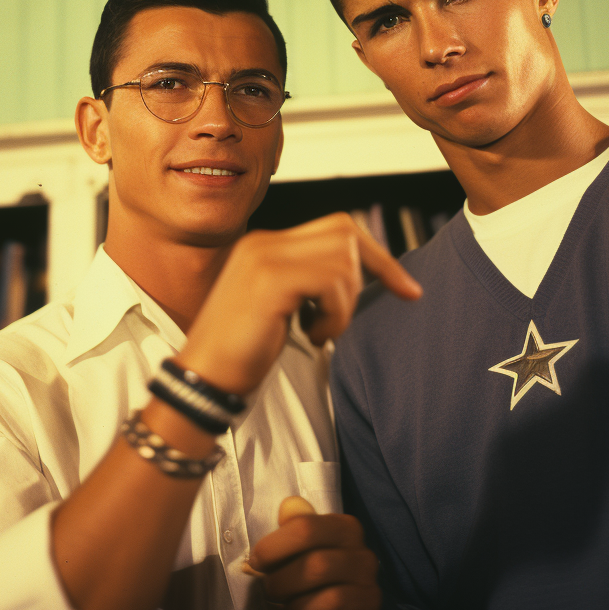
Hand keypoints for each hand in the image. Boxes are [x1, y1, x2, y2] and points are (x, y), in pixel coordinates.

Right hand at [178, 212, 420, 395]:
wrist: (201, 381)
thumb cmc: (242, 354)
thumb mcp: (282, 308)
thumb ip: (309, 284)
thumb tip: (357, 274)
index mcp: (266, 246)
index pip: (338, 228)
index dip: (377, 255)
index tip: (407, 289)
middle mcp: (264, 242)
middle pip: (346, 231)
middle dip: (374, 270)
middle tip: (361, 312)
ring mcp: (264, 256)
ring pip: (343, 258)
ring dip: (345, 303)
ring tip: (319, 331)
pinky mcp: (269, 279)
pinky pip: (331, 281)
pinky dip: (335, 314)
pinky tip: (311, 337)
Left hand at [247, 497, 380, 609]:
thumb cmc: (317, 577)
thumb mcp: (303, 550)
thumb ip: (295, 526)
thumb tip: (287, 506)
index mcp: (344, 526)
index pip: (306, 527)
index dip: (274, 545)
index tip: (256, 560)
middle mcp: (361, 548)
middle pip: (313, 558)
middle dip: (280, 575)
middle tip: (266, 585)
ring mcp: (368, 578)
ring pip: (321, 579)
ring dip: (289, 592)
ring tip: (278, 598)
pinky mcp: (368, 605)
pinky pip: (331, 604)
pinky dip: (303, 609)